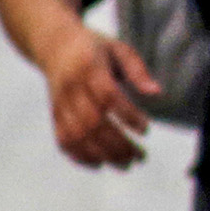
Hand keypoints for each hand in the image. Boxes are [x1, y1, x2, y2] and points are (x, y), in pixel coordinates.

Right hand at [42, 24, 158, 170]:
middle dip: (117, 143)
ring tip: (125, 164)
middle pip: (92, 122)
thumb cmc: (94, 48)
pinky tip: (99, 164)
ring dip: (101, 154)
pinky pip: (62, 139)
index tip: (146, 129)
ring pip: (76, 135)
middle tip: (140, 157)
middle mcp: (71, 89)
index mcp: (89, 69)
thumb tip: (156, 93)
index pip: (107, 96)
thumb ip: (138, 70)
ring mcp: (59, 103)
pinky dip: (78, 156)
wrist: (55, 46)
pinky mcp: (53, 114)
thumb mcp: (119, 49)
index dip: (127, 115)